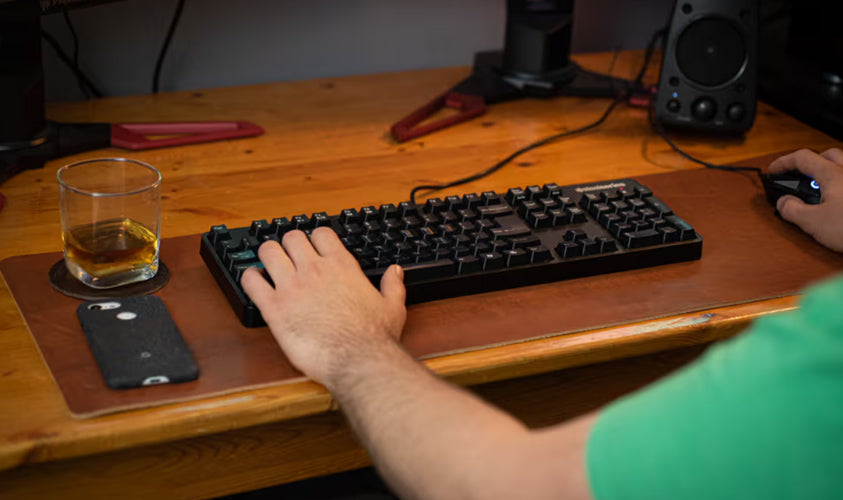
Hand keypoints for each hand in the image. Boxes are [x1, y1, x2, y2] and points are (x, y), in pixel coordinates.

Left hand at [241, 228, 406, 386]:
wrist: (357, 361)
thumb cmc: (374, 338)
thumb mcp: (392, 306)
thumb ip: (392, 285)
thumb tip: (396, 272)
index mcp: (342, 266)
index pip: (321, 233)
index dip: (315, 238)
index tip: (313, 247)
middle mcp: (315, 270)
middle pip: (291, 237)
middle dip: (289, 245)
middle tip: (289, 257)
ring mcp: (292, 286)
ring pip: (268, 251)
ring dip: (267, 256)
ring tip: (269, 266)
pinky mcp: (274, 308)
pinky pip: (251, 281)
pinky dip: (250, 279)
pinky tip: (255, 284)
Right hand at [768, 148, 842, 252]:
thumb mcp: (813, 223)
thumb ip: (793, 210)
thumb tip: (784, 203)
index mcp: (833, 175)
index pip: (803, 157)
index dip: (784, 162)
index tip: (774, 170)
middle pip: (827, 154)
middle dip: (809, 162)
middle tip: (798, 177)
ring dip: (828, 171)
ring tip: (819, 190)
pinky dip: (841, 186)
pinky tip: (839, 202)